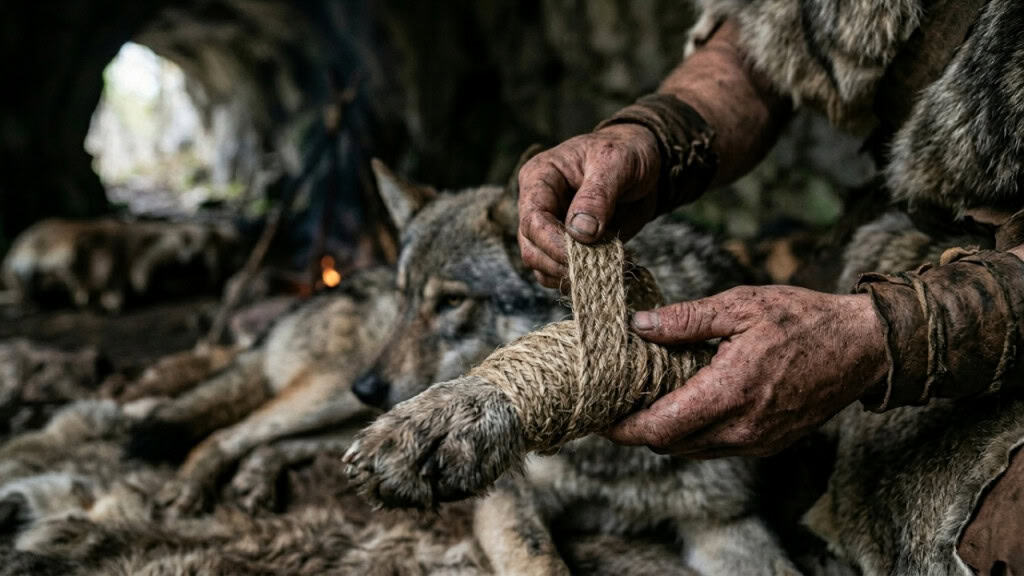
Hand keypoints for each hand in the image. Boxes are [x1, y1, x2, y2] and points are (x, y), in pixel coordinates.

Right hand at [517, 124, 660, 287]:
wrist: (643, 162)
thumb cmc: (625, 152)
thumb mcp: (615, 163)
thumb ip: (597, 196)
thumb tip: (580, 233)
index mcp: (540, 178)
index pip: (532, 220)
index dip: (553, 243)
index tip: (582, 256)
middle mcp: (538, 205)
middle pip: (531, 249)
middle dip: (561, 264)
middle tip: (597, 268)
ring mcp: (551, 228)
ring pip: (542, 266)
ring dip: (571, 275)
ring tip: (606, 267)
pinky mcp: (567, 245)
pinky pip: (562, 272)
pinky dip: (581, 278)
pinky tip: (606, 268)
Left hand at [607, 286, 888, 456]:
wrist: (864, 347)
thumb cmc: (803, 319)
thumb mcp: (740, 306)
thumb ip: (686, 320)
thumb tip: (638, 326)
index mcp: (730, 394)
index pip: (659, 429)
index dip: (623, 428)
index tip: (599, 415)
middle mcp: (742, 429)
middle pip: (669, 445)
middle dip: (638, 428)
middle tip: (617, 399)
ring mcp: (757, 442)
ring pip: (691, 450)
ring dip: (666, 430)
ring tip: (648, 397)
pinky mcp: (768, 444)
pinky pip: (716, 447)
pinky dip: (693, 431)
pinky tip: (686, 400)